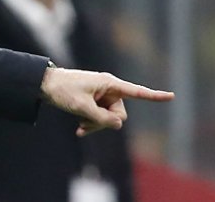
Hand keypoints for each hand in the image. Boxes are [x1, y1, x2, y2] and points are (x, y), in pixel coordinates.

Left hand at [40, 67, 173, 136]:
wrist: (42, 84)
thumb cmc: (62, 90)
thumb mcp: (82, 107)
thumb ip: (102, 119)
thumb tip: (118, 125)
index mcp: (109, 84)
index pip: (136, 91)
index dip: (154, 96)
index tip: (172, 96)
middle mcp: (108, 88)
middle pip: (119, 114)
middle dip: (105, 122)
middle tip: (86, 124)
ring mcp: (101, 95)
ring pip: (109, 118)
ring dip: (95, 125)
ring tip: (80, 127)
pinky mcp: (93, 101)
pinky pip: (99, 117)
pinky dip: (91, 124)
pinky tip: (79, 130)